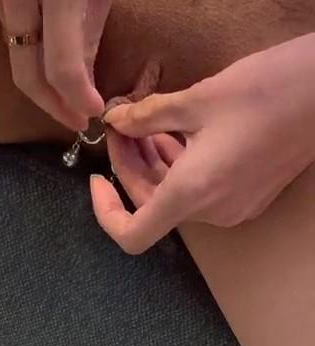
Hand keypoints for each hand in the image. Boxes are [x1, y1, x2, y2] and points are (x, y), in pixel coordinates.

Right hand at [0, 0, 111, 129]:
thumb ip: (90, 39)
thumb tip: (85, 92)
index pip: (61, 68)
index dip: (78, 98)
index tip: (93, 113)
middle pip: (26, 74)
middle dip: (52, 103)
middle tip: (75, 118)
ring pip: (14, 57)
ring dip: (39, 77)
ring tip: (65, 89)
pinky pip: (7, 33)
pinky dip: (27, 50)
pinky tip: (46, 54)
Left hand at [91, 34, 314, 253]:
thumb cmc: (268, 92)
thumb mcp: (196, 100)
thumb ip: (147, 117)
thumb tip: (117, 122)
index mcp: (192, 193)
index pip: (132, 234)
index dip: (106, 213)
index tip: (97, 181)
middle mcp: (211, 211)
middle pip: (151, 206)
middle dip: (129, 168)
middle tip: (120, 128)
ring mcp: (232, 208)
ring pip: (175, 196)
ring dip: (153, 166)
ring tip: (144, 125)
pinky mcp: (246, 197)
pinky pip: (200, 192)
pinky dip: (180, 168)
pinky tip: (175, 134)